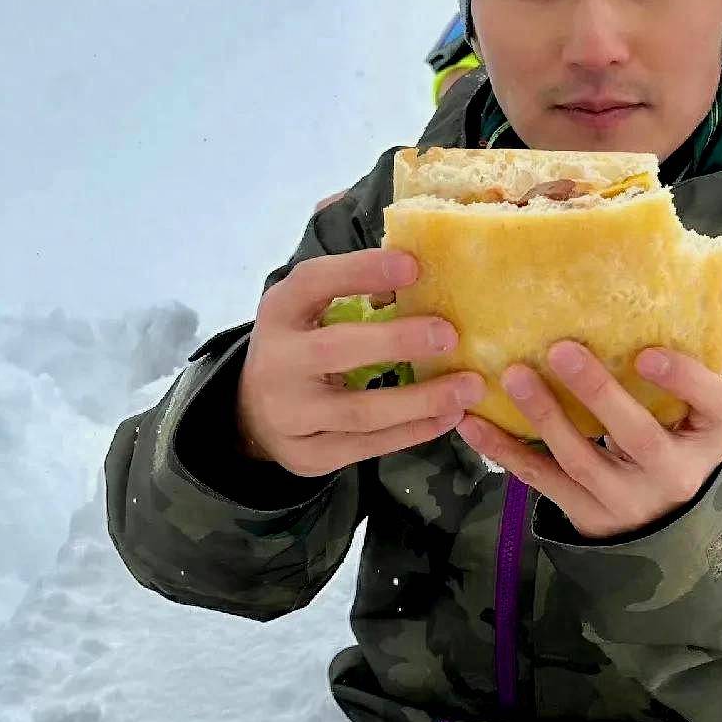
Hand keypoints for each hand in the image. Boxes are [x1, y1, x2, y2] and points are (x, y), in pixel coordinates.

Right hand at [235, 250, 484, 479]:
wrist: (254, 412)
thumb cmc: (303, 347)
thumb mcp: (311, 310)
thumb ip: (354, 290)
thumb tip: (421, 273)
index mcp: (279, 312)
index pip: (313, 282)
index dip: (360, 271)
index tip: (412, 266)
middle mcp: (276, 362)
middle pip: (336, 349)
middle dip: (397, 342)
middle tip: (450, 335)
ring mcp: (288, 415)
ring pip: (360, 411)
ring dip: (421, 401)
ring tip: (468, 388)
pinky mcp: (307, 455)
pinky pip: (367, 446)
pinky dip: (413, 432)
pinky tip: (448, 417)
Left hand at [455, 343, 721, 540]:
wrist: (663, 520)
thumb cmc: (675, 439)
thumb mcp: (693, 413)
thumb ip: (673, 373)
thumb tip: (623, 294)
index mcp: (710, 436)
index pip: (716, 405)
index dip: (684, 379)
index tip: (647, 354)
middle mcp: (674, 473)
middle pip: (638, 436)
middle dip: (598, 393)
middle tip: (562, 349)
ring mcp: (628, 499)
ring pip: (582, 459)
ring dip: (544, 416)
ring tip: (514, 376)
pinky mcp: (586, 514)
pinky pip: (541, 479)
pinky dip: (505, 450)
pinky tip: (474, 423)